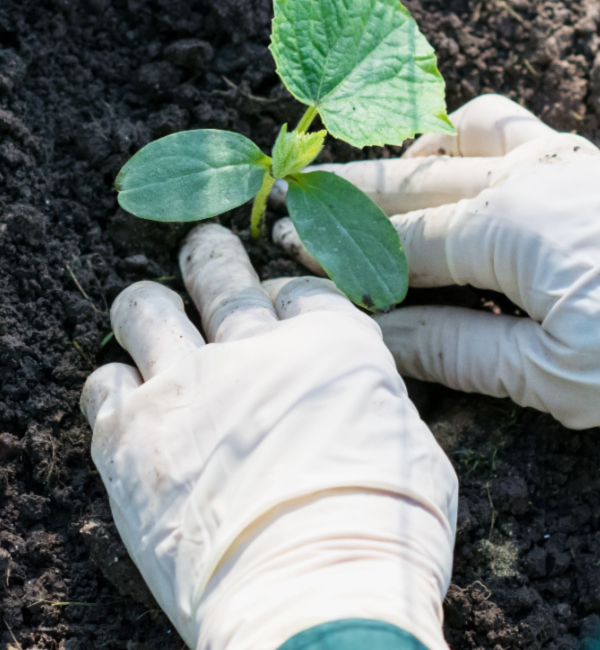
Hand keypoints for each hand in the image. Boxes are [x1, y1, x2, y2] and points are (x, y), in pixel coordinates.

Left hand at [81, 223, 456, 649]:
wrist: (314, 595)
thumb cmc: (383, 537)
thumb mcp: (412, 451)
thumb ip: (371, 407)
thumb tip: (356, 405)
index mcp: (330, 345)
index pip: (299, 289)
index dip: (285, 293)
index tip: (277, 306)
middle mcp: (254, 349)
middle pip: (221, 273)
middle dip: (211, 257)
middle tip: (204, 250)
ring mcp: (187, 386)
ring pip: (146, 308)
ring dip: (147, 305)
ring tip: (147, 308)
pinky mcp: (132, 435)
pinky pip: (103, 383)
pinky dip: (113, 386)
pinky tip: (123, 401)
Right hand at [274, 95, 599, 429]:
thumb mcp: (554, 373)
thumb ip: (456, 346)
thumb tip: (380, 333)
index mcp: (509, 230)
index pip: (397, 240)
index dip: (340, 249)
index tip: (290, 250)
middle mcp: (527, 178)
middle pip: (412, 179)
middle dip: (348, 193)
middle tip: (295, 197)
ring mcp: (560, 160)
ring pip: (460, 134)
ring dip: (409, 155)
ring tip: (375, 179)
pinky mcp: (583, 162)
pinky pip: (511, 125)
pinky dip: (467, 135)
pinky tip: (454, 161)